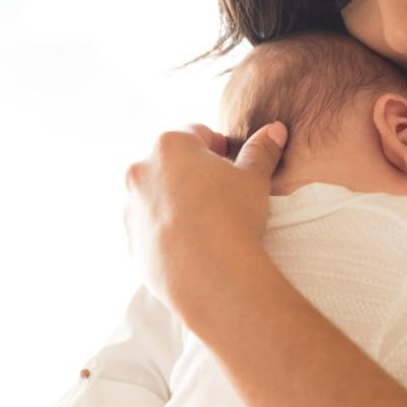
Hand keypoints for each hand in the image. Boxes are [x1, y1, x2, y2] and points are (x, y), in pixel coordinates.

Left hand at [124, 121, 287, 318]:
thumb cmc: (233, 217)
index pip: (197, 133)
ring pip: (157, 194)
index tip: (232, 164)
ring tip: (206, 221)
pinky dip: (167, 229)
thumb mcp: (254, 178)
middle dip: (194, 172)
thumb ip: (261, 150)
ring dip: (177, 200)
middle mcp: (141, 171)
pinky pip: (150, 227)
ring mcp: (131, 207)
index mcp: (170, 146)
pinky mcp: (130, 241)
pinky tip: (192, 243)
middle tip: (221, 193)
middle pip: (171, 162)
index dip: (219, 147)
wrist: (211, 276)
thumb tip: (275, 130)